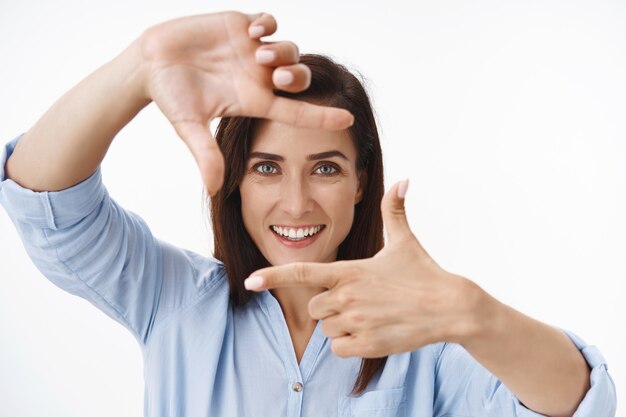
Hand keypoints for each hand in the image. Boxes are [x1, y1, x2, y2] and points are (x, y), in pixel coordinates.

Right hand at [139, 12, 353, 193]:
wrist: (151, 62)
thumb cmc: (170, 96)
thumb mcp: (189, 126)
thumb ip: (205, 154)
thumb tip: (214, 190)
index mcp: (254, 101)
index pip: (296, 111)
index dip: (322, 115)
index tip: (348, 119)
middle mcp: (259, 77)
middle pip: (298, 77)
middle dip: (297, 76)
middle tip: (278, 76)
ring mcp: (252, 51)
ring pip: (288, 49)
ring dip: (281, 51)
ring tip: (258, 53)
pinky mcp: (240, 26)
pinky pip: (268, 22)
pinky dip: (268, 24)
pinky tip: (254, 29)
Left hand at [244, 180, 483, 357]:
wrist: (450, 307)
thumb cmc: (424, 273)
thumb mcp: (404, 240)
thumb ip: (394, 210)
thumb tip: (403, 180)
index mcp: (350, 271)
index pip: (303, 273)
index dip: (273, 276)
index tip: (250, 281)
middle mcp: (349, 297)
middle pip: (314, 307)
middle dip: (328, 305)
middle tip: (356, 299)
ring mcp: (358, 322)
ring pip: (327, 330)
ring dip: (340, 325)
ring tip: (369, 314)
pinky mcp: (369, 344)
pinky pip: (339, 348)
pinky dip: (348, 344)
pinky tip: (370, 331)